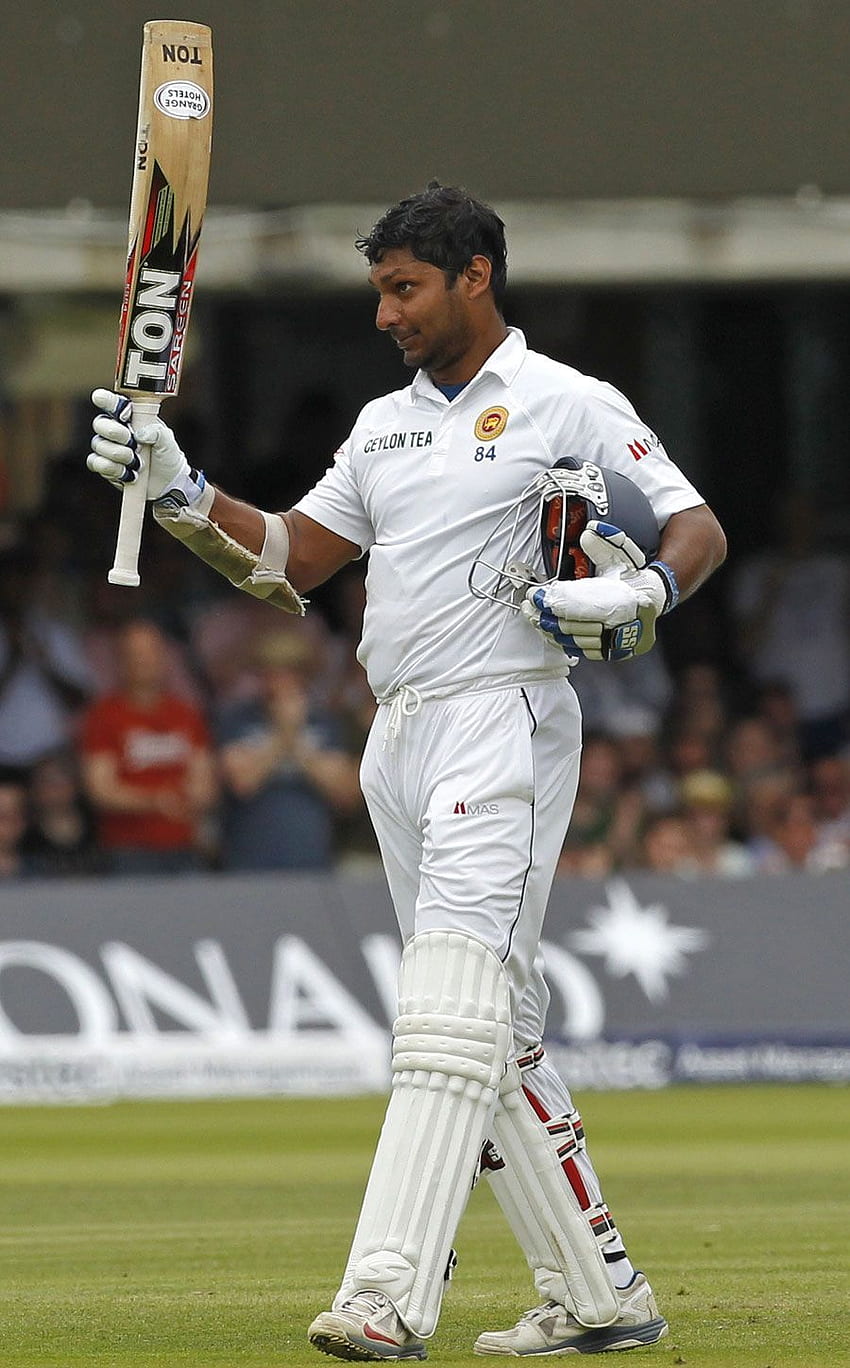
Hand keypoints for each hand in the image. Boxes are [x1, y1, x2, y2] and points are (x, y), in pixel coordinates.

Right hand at [87, 388, 203, 505]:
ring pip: (98, 445)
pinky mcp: (105, 467)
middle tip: (134, 443)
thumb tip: (139, 434)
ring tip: (138, 463)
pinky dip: (113, 469)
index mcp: (130, 418)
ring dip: (119, 454)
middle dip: (115, 433)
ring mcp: (108, 448)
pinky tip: (129, 474)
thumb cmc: (166, 456)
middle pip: (100, 424)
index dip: (105, 400)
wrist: (167, 484)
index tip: (99, 397)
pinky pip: (96, 463)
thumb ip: (157, 432)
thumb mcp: (168, 441)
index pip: (113, 404)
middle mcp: (115, 430)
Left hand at [522, 520, 666, 660]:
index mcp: (627, 599)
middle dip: (546, 616)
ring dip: (551, 631)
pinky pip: (582, 651)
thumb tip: (589, 532)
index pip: (581, 603)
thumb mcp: (621, 554)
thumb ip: (604, 543)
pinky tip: (550, 632)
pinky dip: (563, 642)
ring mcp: (618, 642)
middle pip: (574, 625)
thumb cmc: (632, 576)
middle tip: (529, 606)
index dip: (554, 600)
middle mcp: (624, 625)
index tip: (535, 595)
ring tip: (534, 618)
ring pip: (576, 641)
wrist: (654, 599)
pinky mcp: (613, 653)